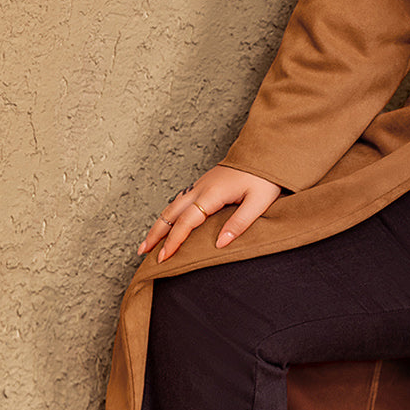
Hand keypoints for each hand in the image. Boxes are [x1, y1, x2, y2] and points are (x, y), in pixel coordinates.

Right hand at [139, 166, 282, 262]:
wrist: (266, 152)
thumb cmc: (265, 177)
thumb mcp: (259, 202)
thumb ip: (240, 223)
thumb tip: (220, 244)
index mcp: (212, 193)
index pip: (186, 221)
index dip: (173, 241)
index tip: (164, 257)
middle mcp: (200, 188)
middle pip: (170, 213)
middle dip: (155, 234)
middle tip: (143, 252)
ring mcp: (200, 184)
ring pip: (172, 206)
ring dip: (159, 224)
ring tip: (149, 242)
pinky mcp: (204, 183)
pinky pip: (179, 200)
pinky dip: (169, 215)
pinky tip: (167, 223)